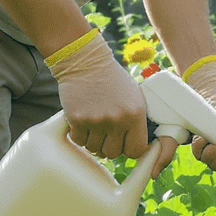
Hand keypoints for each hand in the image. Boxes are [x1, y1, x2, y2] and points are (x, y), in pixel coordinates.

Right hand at [48, 36, 177, 174]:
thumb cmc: (112, 80)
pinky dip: (79, 134)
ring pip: (94, 149)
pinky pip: (79, 141)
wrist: (86, 62)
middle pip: (113, 153)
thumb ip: (137, 121)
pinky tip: (83, 121)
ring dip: (93, 140)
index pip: (136, 151)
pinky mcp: (77, 119)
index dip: (129, 149)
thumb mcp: (134, 96)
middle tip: (106, 132)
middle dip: (109, 146)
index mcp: (135, 114)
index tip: (125, 143)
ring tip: (94, 123)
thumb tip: (138, 147)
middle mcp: (117, 120)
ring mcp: (96, 120)